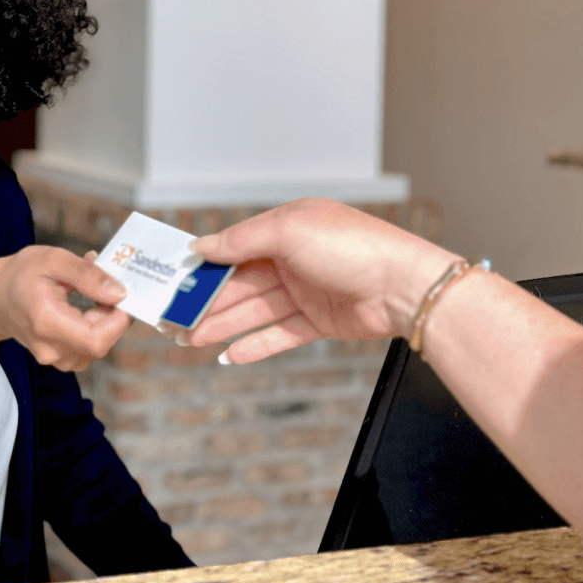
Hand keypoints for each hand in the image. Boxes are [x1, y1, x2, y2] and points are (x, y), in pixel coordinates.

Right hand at [0, 246, 130, 371]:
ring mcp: (53, 358)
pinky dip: (95, 330)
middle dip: (112, 317)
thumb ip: (87, 275)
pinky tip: (86, 310)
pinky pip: (87, 350)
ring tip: (93, 295)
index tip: (124, 296)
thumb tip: (119, 292)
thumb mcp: (53, 260)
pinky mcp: (58, 359)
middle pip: (99, 345)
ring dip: (104, 323)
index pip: (95, 340)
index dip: (118, 322)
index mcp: (46, 321)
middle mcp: (49, 348)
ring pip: (96, 348)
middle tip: (107, 287)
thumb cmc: (21, 275)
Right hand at [184, 198, 458, 363]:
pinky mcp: (320, 321)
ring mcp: (307, 290)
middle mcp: (294, 257)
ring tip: (193, 340)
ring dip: (223, 325)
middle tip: (177, 320)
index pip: (235, 247)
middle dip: (208, 301)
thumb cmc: (354, 247)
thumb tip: (202, 246)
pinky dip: (255, 344)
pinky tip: (231, 355)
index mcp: (286, 227)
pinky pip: (279, 333)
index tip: (177, 281)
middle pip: (241, 283)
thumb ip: (241, 240)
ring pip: (255, 310)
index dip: (205, 265)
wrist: (405, 287)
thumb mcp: (288, 231)